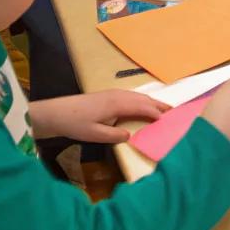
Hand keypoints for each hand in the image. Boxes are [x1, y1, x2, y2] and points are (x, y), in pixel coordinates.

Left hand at [31, 89, 169, 144]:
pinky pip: (130, 95)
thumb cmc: (75, 124)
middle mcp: (117, 96)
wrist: (57, 112)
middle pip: (142, 99)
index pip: (141, 107)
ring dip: (150, 101)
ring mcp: (112, 93)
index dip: (155, 113)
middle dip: (157, 104)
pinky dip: (141, 99)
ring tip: (161, 107)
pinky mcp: (107, 95)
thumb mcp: (95, 134)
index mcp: (116, 104)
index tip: (167, 119)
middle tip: (172, 110)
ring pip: (136, 96)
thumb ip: (114, 135)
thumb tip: (131, 135)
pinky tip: (142, 104)